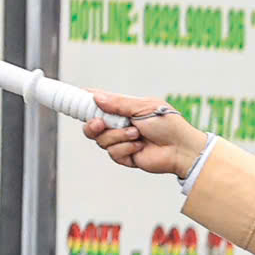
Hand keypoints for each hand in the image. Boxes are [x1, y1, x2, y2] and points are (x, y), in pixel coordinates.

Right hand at [84, 90, 210, 177]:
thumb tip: (96, 97)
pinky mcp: (125, 157)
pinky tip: (139, 146)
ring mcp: (121, 141)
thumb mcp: (143, 106)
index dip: (84, 102)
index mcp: (122, 109)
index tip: (72, 98)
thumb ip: (118, 103)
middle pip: (91, 126)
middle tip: (100, 123)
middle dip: (92, 125)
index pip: (98, 103)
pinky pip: (113, 153)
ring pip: (101, 141)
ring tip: (137, 134)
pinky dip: (126, 148)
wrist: (181, 148)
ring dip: (119, 136)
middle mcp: (119, 124)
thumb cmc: (168, 123)